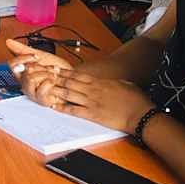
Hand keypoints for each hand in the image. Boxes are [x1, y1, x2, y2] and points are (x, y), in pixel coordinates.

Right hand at [5, 39, 72, 99]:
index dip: (23, 58)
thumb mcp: (41, 56)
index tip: (35, 56)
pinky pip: (40, 90)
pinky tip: (54, 82)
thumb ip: (24, 49)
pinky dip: (50, 82)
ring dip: (45, 74)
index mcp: (23, 73)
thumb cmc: (57, 70)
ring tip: (52, 75)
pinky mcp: (42, 101)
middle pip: (24, 71)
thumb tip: (9, 42)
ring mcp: (33, 93)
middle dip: (40, 67)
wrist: (73, 79)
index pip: (13, 64)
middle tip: (48, 69)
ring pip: (30, 79)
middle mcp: (25, 84)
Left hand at [37, 70, 155, 133]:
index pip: (78, 75)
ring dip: (56, 91)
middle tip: (44, 76)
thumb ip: (113, 82)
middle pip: (70, 83)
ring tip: (45, 88)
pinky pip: (75, 111)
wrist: (140, 114)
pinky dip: (63, 109)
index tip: (55, 69)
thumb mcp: (124, 84)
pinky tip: (55, 107)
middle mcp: (93, 90)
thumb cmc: (135, 100)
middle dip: (56, 79)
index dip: (65, 72)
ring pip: (69, 94)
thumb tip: (109, 81)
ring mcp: (92, 102)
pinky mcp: (93, 115)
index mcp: (100, 83)